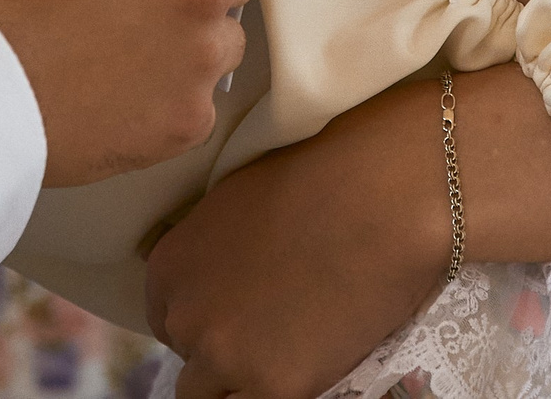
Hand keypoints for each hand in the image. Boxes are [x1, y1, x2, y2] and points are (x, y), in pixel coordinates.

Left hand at [149, 66, 550, 398]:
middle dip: (222, 348)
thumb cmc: (323, 174)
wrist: (384, 196)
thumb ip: (210, 244)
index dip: (207, 314)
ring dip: (242, 378)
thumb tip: (214, 267)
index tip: (241, 309)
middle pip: (189, 357)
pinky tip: (308, 366)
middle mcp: (184, 317)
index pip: (166, 316)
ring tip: (286, 350)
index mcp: (168, 266)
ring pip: (211, 396)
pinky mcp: (275, 386)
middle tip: (270, 328)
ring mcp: (226, 358)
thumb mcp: (237, 196)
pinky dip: (278, 387)